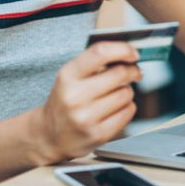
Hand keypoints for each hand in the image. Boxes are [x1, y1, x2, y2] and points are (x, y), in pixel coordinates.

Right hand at [32, 42, 141, 163]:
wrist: (50, 135)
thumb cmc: (65, 101)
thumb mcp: (70, 77)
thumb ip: (95, 63)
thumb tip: (127, 54)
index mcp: (67, 76)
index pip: (100, 53)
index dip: (122, 49)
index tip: (133, 53)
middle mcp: (74, 96)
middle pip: (119, 74)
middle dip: (132, 71)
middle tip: (134, 72)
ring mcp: (86, 118)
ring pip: (126, 94)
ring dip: (127, 91)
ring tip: (117, 94)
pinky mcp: (98, 134)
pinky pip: (127, 112)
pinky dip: (127, 107)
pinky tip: (116, 108)